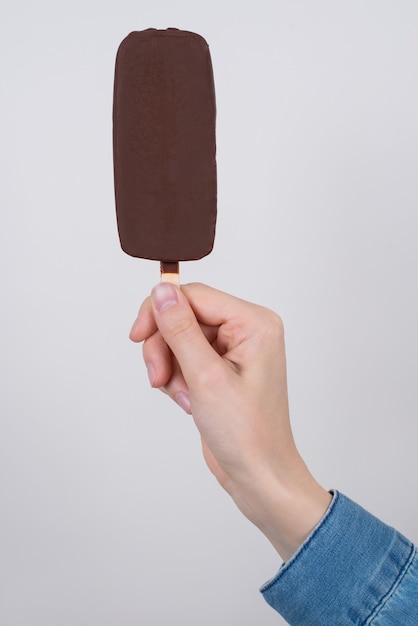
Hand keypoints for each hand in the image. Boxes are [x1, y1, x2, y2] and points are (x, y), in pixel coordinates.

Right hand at [130, 282, 330, 560]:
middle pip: (184, 316)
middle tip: (159, 378)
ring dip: (169, 367)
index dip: (161, 311)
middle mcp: (245, 330)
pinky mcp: (220, 367)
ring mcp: (233, 349)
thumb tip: (162, 291)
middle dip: (165, 348)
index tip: (137, 335)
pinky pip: (183, 357)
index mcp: (254, 323)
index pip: (195, 296)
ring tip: (182, 397)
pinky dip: (176, 378)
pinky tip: (187, 402)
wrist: (258, 475)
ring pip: (179, 337)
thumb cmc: (248, 433)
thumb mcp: (206, 377)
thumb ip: (180, 330)